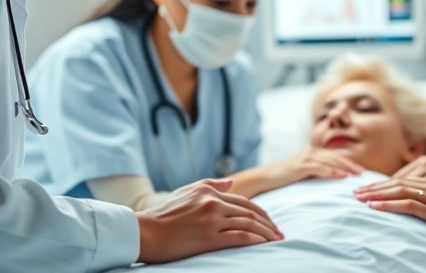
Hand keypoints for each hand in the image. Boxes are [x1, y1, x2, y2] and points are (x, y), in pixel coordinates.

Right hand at [136, 178, 283, 262]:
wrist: (146, 232)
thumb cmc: (163, 214)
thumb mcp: (187, 192)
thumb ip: (211, 185)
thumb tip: (231, 182)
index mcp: (210, 192)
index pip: (244, 202)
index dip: (261, 213)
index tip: (270, 222)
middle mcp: (213, 203)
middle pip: (250, 212)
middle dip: (268, 223)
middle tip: (279, 233)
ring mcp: (211, 220)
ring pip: (248, 224)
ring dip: (266, 233)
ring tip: (276, 240)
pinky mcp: (208, 237)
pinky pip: (238, 237)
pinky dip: (254, 239)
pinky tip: (263, 243)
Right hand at [274, 147, 364, 182]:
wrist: (264, 177)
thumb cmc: (283, 177)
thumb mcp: (301, 172)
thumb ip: (314, 171)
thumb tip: (330, 177)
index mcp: (311, 152)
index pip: (334, 156)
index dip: (348, 162)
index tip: (360, 170)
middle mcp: (309, 152)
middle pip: (334, 157)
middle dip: (350, 164)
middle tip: (362, 172)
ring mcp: (304, 157)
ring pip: (329, 161)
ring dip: (344, 167)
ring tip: (355, 174)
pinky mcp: (300, 166)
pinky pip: (319, 168)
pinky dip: (331, 171)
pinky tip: (340, 176)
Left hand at [354, 177, 425, 256]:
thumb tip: (424, 212)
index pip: (406, 181)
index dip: (384, 185)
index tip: (368, 189)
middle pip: (398, 183)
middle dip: (375, 187)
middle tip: (355, 191)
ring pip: (400, 192)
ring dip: (376, 194)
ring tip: (359, 198)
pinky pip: (409, 206)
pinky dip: (389, 205)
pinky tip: (374, 207)